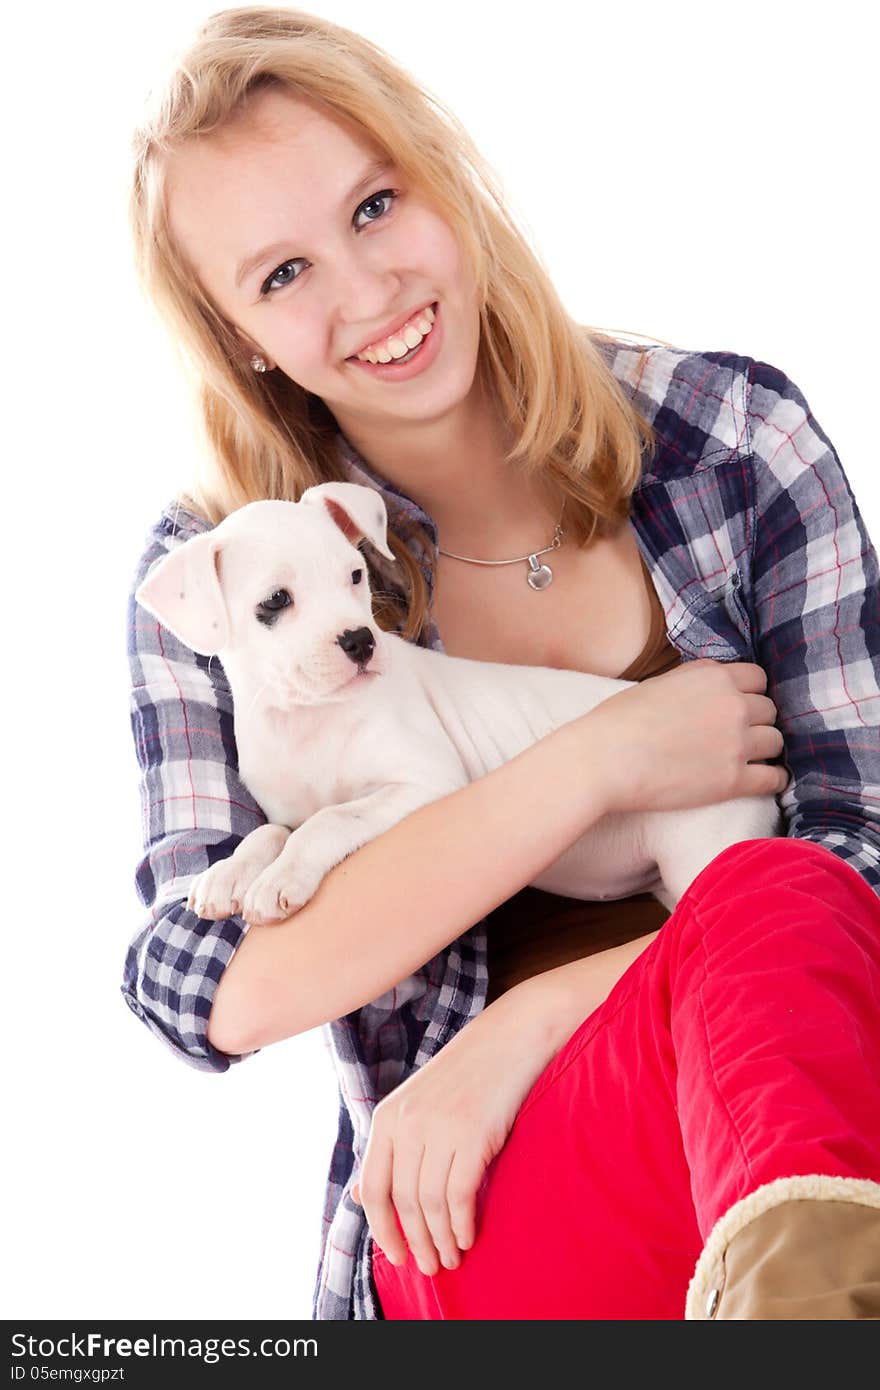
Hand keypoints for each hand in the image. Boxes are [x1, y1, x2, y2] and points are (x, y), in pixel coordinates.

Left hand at [351, 988, 557, 1274]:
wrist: (513, 1034)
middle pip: (403, 1202)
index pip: (373, 1189)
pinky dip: (462, 1224)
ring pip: (430, 1203)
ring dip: (440, 1240)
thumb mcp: (418, 1104)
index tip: (398, 1258)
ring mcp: (438, 1127)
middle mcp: (406, 1122)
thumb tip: (360, 1195)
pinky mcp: (472, 1133)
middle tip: (431, 1268)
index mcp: (387, 1117)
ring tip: (453, 1258)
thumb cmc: (469, 1072)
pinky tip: (468, 1236)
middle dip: (415, 1243)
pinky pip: (459, 1195)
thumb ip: (390, 1148)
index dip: (383, 1231)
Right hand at [580, 658, 790, 813]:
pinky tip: (765, 779)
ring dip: (765, 749)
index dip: (749, 693)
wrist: (605, 760)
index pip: (758, 679)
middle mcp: (734, 706)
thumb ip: (695, 678)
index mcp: (715, 677)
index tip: (740, 706)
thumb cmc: (619, 720)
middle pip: (769, 711)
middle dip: (757, 721)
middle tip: (739, 735)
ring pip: (775, 742)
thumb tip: (714, 679)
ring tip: (750, 758)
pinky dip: (773, 779)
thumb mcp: (660, 682)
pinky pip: (773, 778)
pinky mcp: (734, 781)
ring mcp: (737, 744)